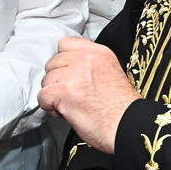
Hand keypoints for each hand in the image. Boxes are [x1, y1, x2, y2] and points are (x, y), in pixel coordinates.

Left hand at [37, 37, 139, 153]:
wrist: (127, 125)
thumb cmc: (122, 108)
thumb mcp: (111, 72)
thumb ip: (90, 66)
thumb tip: (70, 70)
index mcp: (98, 52)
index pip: (65, 44)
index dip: (63, 61)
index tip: (68, 73)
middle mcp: (85, 59)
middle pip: (53, 62)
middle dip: (57, 79)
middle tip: (71, 94)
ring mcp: (73, 74)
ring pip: (46, 80)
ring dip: (53, 95)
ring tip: (70, 105)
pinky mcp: (63, 92)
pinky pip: (43, 96)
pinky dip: (50, 107)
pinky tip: (65, 112)